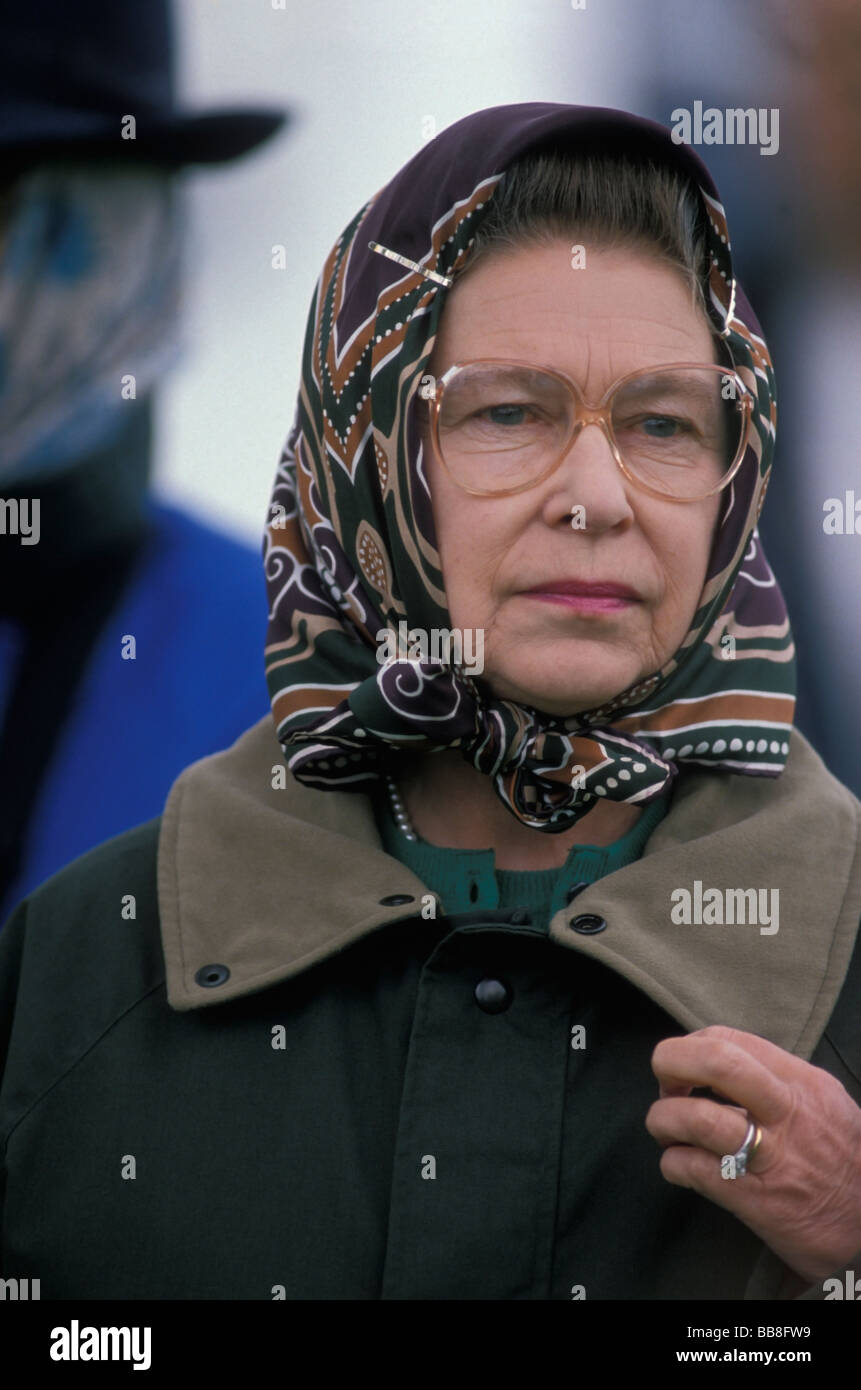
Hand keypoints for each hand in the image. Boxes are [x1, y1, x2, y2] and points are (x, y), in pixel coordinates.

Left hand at [645, 1024, 860, 1281]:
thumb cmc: (843, 1160)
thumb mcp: (824, 1103)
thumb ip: (776, 1080)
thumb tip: (719, 1062)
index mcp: (799, 1082)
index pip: (728, 1039)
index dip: (690, 1048)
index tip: (684, 1070)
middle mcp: (786, 1111)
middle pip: (715, 1061)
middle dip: (670, 1063)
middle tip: (667, 1087)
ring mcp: (771, 1156)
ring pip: (696, 1117)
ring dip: (664, 1120)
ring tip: (667, 1132)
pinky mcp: (755, 1199)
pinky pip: (692, 1168)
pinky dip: (672, 1163)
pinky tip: (680, 1166)